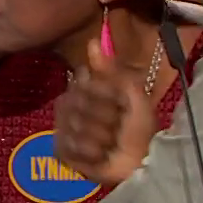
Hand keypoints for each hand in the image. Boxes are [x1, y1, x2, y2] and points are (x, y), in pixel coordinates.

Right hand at [53, 37, 157, 186]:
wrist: (141, 162)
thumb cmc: (139, 127)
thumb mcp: (132, 93)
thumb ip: (111, 68)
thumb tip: (92, 40)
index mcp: (85, 88)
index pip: (82, 79)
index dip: (104, 92)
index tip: (120, 103)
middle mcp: (69, 105)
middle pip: (77, 102)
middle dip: (104, 116)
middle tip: (117, 127)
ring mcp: (63, 128)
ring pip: (74, 125)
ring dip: (100, 137)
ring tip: (111, 144)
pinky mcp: (61, 151)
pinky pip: (68, 145)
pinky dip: (89, 153)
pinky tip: (100, 155)